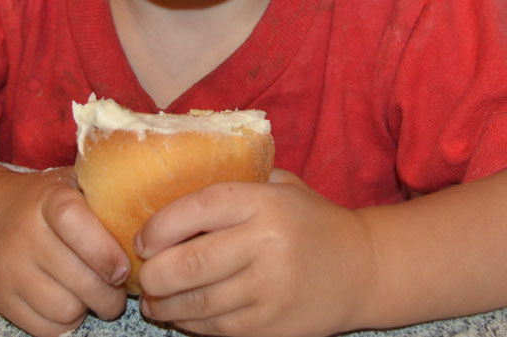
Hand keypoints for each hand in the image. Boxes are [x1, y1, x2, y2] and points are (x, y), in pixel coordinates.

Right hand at [0, 166, 129, 336]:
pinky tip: (71, 302)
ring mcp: (9, 268)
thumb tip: (159, 212)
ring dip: (89, 309)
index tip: (124, 269)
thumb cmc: (48, 201)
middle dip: (110, 293)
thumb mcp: (76, 184)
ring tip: (95, 295)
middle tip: (119, 290)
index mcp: (50, 200)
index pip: (76, 224)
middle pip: (79, 279)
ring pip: (65, 309)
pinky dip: (66, 323)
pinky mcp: (1, 297)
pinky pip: (46, 329)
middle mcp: (24, 233)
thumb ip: (109, 193)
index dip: (106, 252)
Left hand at [135, 169, 375, 336]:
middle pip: (191, 263)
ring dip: (165, 305)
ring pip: (199, 303)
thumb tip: (172, 189)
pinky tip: (182, 316)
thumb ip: (236, 184)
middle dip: (154, 275)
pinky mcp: (274, 326)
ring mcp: (272, 289)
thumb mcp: (281, 187)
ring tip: (152, 301)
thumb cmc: (310, 221)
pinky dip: (191, 325)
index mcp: (265, 203)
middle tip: (142, 276)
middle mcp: (268, 244)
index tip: (142, 239)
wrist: (363, 268)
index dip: (160, 225)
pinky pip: (218, 329)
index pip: (198, 208)